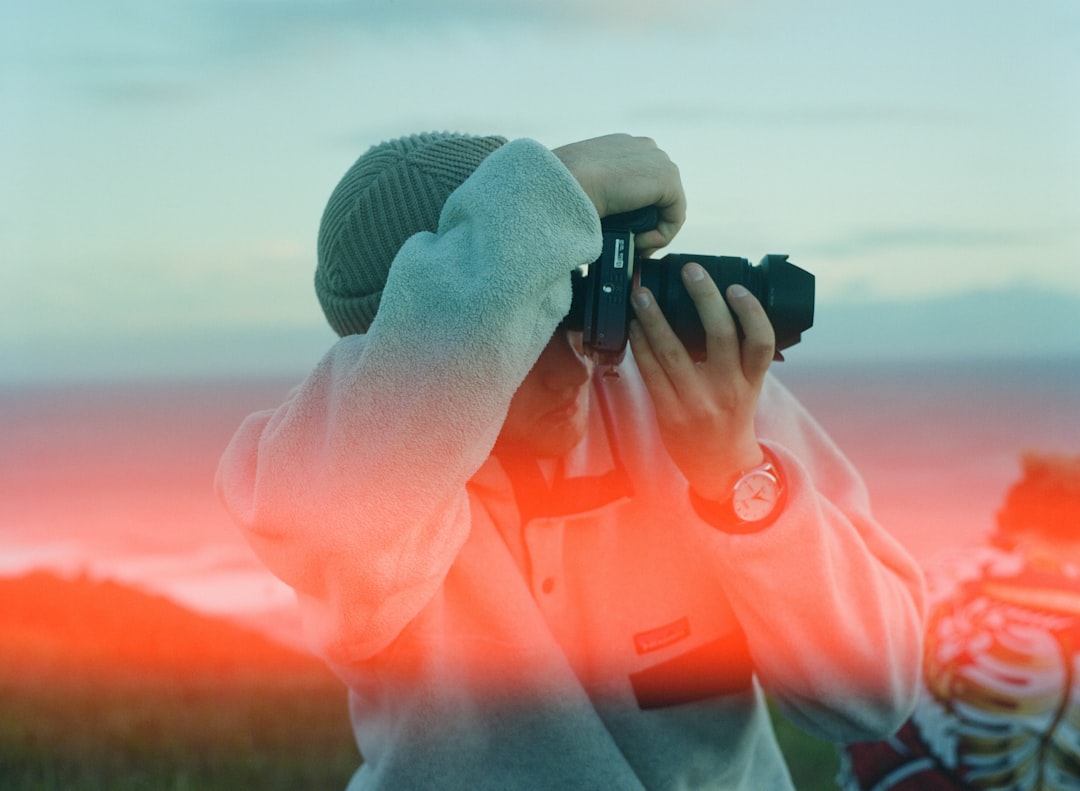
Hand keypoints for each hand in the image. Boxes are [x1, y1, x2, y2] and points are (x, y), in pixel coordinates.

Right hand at [553, 134, 685, 255]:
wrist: (565, 184)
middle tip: (631, 245)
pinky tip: (639, 242)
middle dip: (647, 223)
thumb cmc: (563, 189)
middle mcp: (643, 149)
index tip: (622, 232)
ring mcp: (657, 160)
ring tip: (633, 245)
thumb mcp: (584, 186)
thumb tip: (607, 212)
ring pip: (668, 207)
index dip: (637, 213)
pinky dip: (660, 236)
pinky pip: (675, 216)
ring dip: (652, 231)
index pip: (643, 184)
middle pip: (658, 195)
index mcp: (622, 148)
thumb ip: (602, 192)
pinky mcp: (667, 177)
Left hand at [628, 262, 774, 499]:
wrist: (720, 466)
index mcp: (751, 380)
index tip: (735, 287)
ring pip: (673, 352)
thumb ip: (738, 354)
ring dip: (655, 318)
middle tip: (690, 270)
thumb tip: (715, 303)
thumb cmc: (732, 415)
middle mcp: (728, 390)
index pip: (761, 341)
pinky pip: (651, 372)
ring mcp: (697, 402)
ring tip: (642, 293)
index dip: (751, 311)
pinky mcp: (669, 413)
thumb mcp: (747, 386)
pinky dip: (640, 345)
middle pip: (719, 336)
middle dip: (704, 298)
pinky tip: (633, 326)